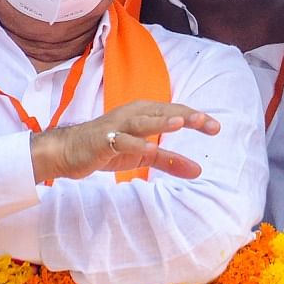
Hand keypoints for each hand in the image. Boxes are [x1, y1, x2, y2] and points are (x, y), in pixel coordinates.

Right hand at [30, 101, 219, 181]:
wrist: (67, 152)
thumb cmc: (108, 148)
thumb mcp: (144, 156)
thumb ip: (171, 161)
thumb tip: (199, 171)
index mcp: (145, 113)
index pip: (176, 112)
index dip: (197, 118)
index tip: (216, 128)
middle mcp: (133, 115)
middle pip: (164, 113)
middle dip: (187, 117)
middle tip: (207, 123)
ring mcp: (117, 127)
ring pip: (142, 122)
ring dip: (161, 122)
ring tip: (180, 124)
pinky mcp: (102, 141)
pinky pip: (120, 141)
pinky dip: (134, 144)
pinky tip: (148, 149)